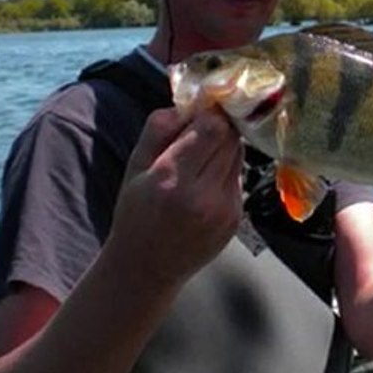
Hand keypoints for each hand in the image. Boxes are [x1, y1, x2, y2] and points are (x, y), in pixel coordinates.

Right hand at [109, 106, 244, 285]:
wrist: (146, 269)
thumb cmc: (135, 213)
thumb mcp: (134, 166)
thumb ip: (159, 129)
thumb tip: (188, 103)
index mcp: (172, 179)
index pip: (214, 129)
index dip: (211, 114)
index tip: (201, 112)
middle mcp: (204, 196)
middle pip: (231, 139)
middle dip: (219, 128)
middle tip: (201, 130)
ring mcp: (225, 210)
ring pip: (238, 157)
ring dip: (224, 149)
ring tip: (199, 161)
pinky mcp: (236, 219)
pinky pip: (238, 179)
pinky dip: (225, 173)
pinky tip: (203, 185)